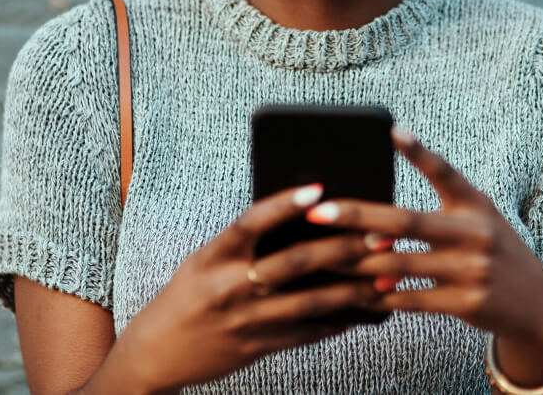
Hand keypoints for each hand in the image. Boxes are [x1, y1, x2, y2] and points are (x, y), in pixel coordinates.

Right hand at [125, 183, 382, 393]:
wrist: (157, 352)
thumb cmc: (188, 294)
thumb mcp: (204, 260)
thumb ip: (243, 243)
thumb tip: (299, 218)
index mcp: (213, 257)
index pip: (251, 222)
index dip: (284, 204)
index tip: (318, 189)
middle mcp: (230, 287)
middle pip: (294, 262)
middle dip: (342, 248)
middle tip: (379, 234)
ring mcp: (245, 321)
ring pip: (310, 301)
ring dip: (353, 288)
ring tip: (385, 275)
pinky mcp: (257, 348)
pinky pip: (305, 332)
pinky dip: (335, 321)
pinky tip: (361, 311)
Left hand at [305, 129, 542, 386]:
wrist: (537, 305)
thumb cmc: (491, 250)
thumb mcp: (478, 217)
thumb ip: (440, 205)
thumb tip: (375, 215)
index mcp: (475, 203)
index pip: (444, 171)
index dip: (418, 151)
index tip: (391, 131)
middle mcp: (475, 233)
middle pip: (406, 221)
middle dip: (357, 216)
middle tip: (319, 212)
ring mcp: (472, 270)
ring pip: (399, 264)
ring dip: (356, 262)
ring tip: (322, 256)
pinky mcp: (467, 304)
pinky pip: (411, 300)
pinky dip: (380, 297)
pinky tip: (354, 293)